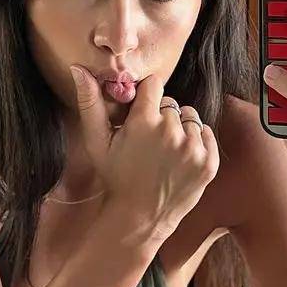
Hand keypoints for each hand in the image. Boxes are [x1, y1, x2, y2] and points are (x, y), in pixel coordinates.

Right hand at [68, 65, 219, 244]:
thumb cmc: (115, 178)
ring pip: (190, 117)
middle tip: (148, 140)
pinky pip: (206, 133)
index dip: (145, 97)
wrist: (140, 218)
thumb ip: (90, 103)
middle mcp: (172, 131)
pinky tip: (179, 157)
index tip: (140, 113)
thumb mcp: (98, 142)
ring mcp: (193, 148)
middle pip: (171, 103)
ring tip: (164, 150)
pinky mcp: (209, 162)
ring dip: (180, 128)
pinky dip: (196, 141)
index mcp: (144, 122)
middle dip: (160, 115)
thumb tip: (78, 68)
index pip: (154, 84)